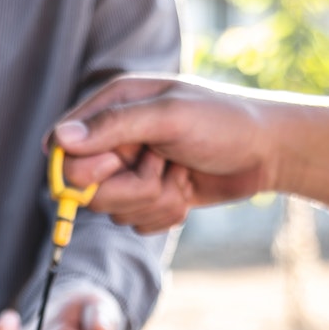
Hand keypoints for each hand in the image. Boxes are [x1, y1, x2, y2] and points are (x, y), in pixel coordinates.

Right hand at [52, 76, 281, 232]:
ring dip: (155, 200)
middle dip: (131, 187)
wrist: (269, 152)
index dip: (83, 168)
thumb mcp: (169, 117)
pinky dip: (165, 213)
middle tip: (163, 164)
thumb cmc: (224, 122)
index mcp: (113, 106)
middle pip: (86, 189)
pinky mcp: (150, 197)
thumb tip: (59, 140)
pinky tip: (187, 190)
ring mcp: (132, 171)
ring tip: (182, 173)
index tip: (115, 165)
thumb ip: (114, 126)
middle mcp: (116, 140)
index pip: (63, 148)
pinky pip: (137, 223)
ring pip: (114, 211)